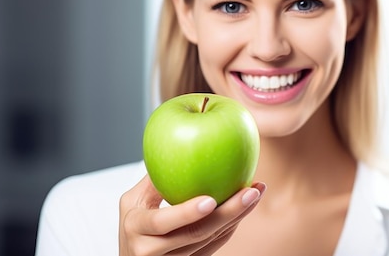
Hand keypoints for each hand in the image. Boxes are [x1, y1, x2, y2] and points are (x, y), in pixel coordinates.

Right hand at [119, 175, 264, 255]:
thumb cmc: (132, 225)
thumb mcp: (132, 201)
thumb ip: (153, 178)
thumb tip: (178, 142)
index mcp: (136, 228)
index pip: (162, 222)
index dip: (187, 213)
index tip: (211, 199)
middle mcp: (152, 250)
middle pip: (196, 234)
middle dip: (229, 212)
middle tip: (251, 191)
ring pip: (210, 241)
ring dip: (237, 217)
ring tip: (255, 192)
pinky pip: (215, 245)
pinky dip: (231, 225)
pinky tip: (246, 206)